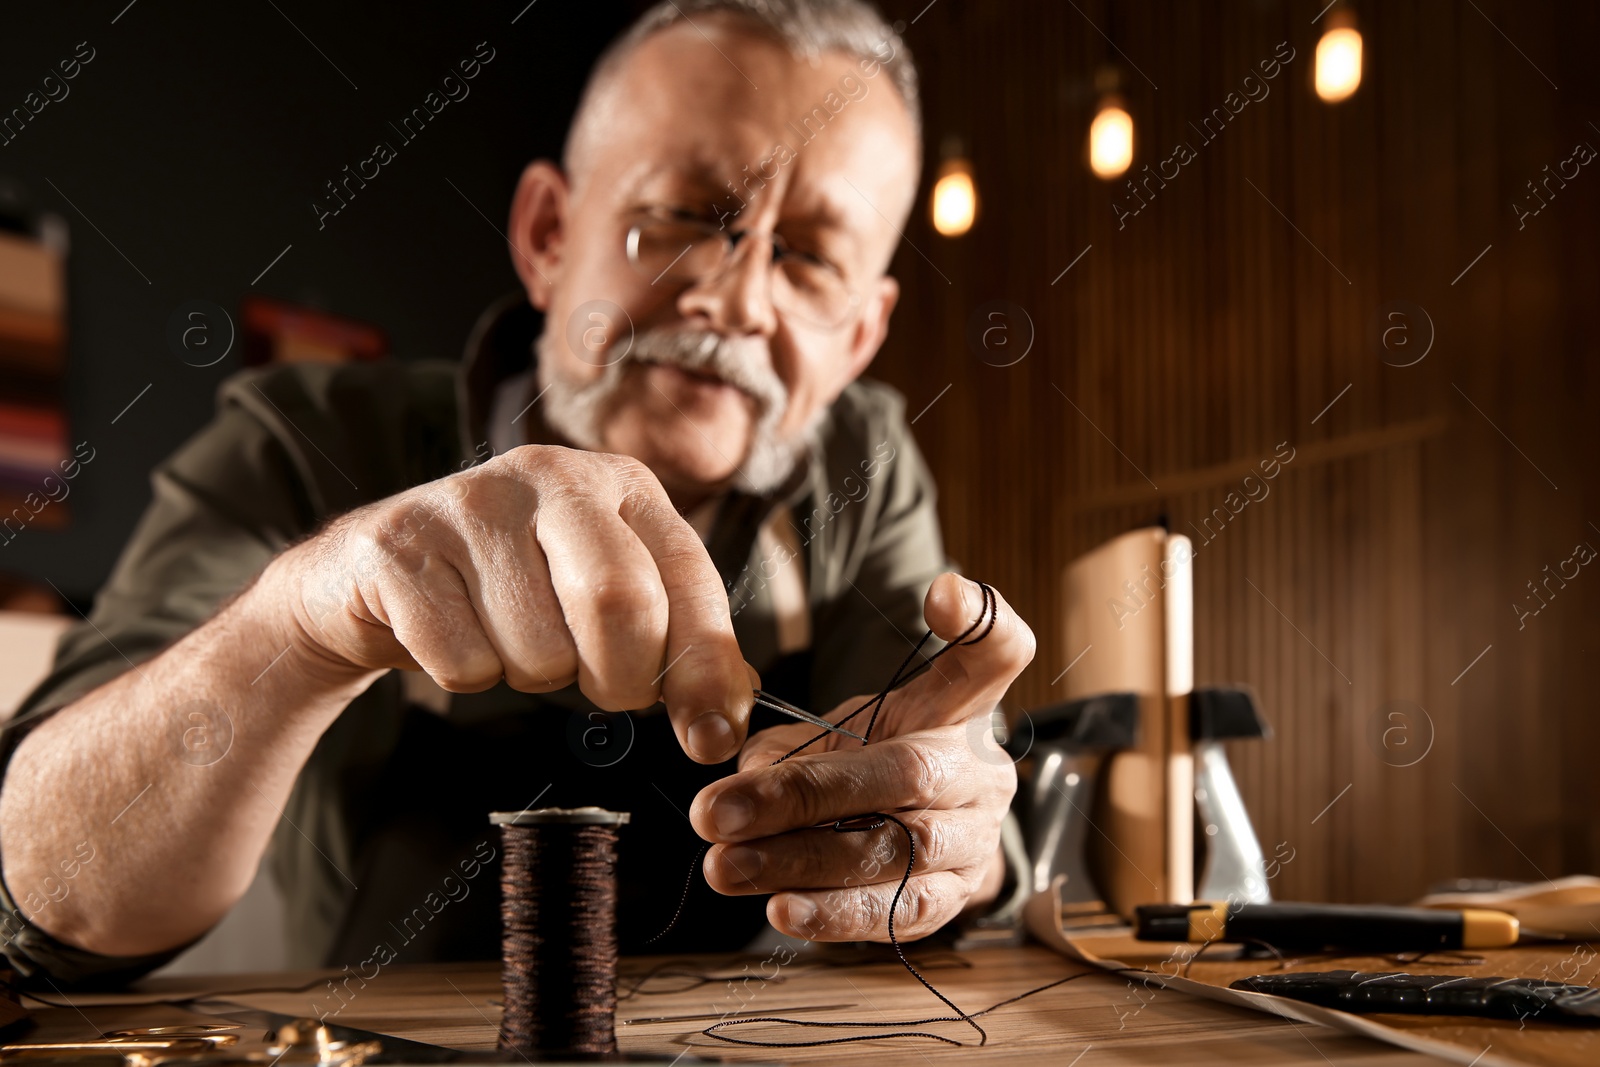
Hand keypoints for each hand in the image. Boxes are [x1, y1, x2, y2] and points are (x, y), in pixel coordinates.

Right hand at [268, 444, 751, 762]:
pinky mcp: (401, 544)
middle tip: (603, 690)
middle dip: (619, 677)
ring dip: (531, 675)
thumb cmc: (511, 595)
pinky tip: (451, 632)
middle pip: (619, 601)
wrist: (373, 579)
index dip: (705, 669)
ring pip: (539, 646)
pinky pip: (463, 660)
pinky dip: (466, 674)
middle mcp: (550, 474)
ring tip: (508, 637)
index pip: (689, 579)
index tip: (710, 739)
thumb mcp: (603, 602)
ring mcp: (470, 501)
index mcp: (620, 484)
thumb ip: (675, 647)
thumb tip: (726, 718)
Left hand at [689, 574, 1032, 940]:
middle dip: (804, 795)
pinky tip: (781, 912)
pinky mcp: (956, 899)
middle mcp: (981, 768)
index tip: (943, 594)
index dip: (979, 619)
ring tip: (727, 867)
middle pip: (906, 774)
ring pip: (898, 851)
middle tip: (717, 811)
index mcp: (960, 706)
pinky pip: (900, 912)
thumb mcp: (843, 726)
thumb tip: (741, 777)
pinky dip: (836, 916)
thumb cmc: (876, 760)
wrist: (928, 835)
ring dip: (802, 862)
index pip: (995, 650)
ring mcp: (977, 838)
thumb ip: (794, 741)